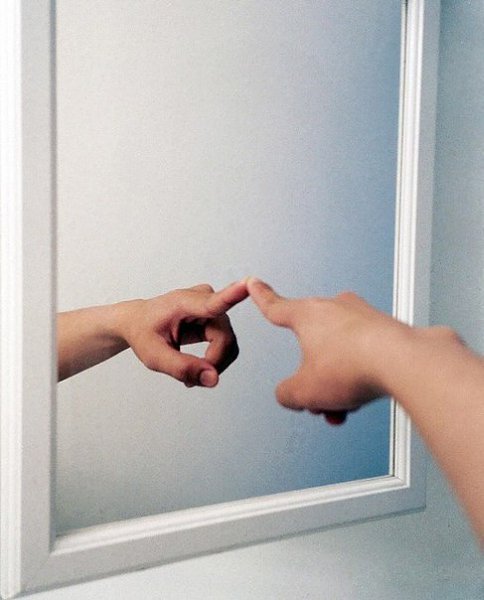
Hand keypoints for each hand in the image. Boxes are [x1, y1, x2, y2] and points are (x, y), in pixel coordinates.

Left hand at [115, 281, 247, 386]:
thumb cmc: (143, 333)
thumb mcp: (154, 356)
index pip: (213, 302)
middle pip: (225, 339)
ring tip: (190, 373)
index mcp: (183, 302)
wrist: (138, 322)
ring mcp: (214, 306)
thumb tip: (214, 379)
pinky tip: (197, 365)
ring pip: (229, 344)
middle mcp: (204, 298)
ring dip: (213, 364)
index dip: (233, 295)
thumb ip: (182, 368)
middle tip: (189, 381)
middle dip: (211, 364)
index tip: (250, 283)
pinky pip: (227, 344)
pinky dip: (214, 360)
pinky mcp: (217, 316)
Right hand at [247, 277, 407, 423]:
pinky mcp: (384, 328)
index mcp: (307, 315)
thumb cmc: (355, 366)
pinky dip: (358, 376)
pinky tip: (362, 396)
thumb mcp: (304, 390)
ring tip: (344, 405)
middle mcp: (334, 309)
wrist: (404, 363)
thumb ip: (287, 393)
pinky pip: (361, 355)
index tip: (255, 284)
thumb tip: (290, 394)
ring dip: (336, 382)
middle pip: (311, 346)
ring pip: (338, 354)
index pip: (276, 307)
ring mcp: (362, 316)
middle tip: (318, 398)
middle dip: (313, 375)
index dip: (261, 298)